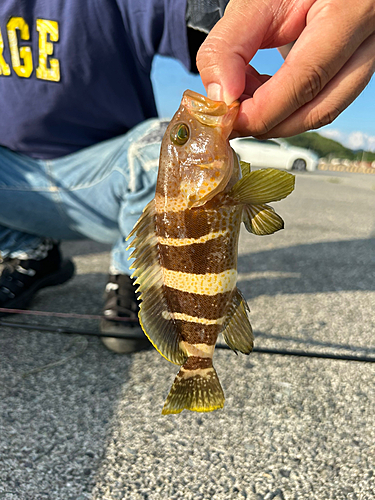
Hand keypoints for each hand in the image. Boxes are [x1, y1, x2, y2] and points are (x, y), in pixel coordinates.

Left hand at [197, 0, 374, 137]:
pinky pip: (321, 102)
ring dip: (276, 118)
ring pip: (321, 112)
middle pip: (319, 108)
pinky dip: (285, 108)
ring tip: (245, 97)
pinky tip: (262, 89)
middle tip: (232, 119)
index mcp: (351, 10)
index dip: (263, 110)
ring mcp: (366, 58)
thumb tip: (220, 97)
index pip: (307, 79)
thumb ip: (231, 44)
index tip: (230, 118)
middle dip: (268, 123)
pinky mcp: (352, 70)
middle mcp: (368, 40)